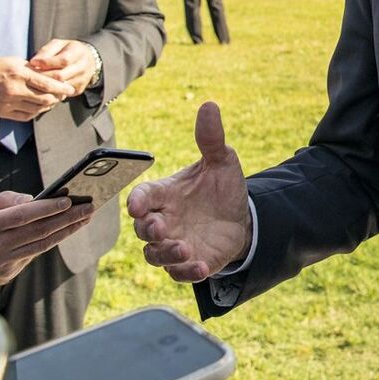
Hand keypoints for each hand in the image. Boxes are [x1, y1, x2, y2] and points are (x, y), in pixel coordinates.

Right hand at [0, 56, 74, 120]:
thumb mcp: (12, 61)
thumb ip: (31, 69)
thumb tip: (49, 75)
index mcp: (18, 73)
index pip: (47, 83)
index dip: (62, 87)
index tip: (70, 88)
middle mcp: (15, 89)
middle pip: (45, 98)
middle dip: (58, 97)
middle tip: (63, 95)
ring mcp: (9, 102)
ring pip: (37, 109)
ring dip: (48, 106)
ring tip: (53, 101)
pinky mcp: (3, 112)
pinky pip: (26, 116)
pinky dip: (36, 113)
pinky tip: (39, 108)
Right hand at [0, 191, 94, 291]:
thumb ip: (5, 201)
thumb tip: (33, 199)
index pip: (25, 216)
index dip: (49, 208)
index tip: (69, 199)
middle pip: (40, 231)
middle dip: (68, 219)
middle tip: (89, 208)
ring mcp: (4, 263)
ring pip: (42, 245)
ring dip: (66, 231)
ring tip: (84, 219)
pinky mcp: (7, 274)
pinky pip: (32, 255)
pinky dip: (48, 242)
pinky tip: (63, 232)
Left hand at [29, 39, 98, 95]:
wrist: (88, 60)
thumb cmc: (67, 50)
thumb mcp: (58, 44)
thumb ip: (46, 51)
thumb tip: (34, 62)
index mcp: (79, 52)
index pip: (63, 60)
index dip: (46, 62)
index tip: (33, 62)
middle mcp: (83, 66)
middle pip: (61, 76)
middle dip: (43, 75)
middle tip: (31, 74)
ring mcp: (82, 80)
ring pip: (60, 87)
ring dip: (46, 85)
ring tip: (35, 81)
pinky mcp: (79, 89)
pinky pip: (62, 93)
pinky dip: (51, 91)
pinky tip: (43, 87)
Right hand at [127, 102, 251, 281]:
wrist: (240, 217)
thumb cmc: (221, 188)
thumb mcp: (222, 162)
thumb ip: (211, 139)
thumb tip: (209, 106)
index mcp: (165, 194)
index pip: (143, 196)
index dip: (138, 201)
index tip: (138, 205)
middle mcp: (164, 220)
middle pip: (143, 229)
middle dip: (148, 229)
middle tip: (161, 226)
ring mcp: (173, 244)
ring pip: (155, 255)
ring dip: (166, 253)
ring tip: (184, 247)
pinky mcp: (189, 263)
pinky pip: (179, 273)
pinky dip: (186, 272)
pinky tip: (200, 266)